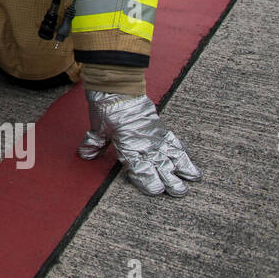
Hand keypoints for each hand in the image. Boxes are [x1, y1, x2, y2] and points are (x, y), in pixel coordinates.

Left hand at [77, 91, 200, 195]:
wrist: (118, 85)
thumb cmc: (106, 106)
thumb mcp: (97, 126)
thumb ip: (94, 142)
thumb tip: (85, 154)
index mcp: (127, 145)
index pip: (140, 167)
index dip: (148, 180)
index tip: (155, 191)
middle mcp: (143, 142)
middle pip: (160, 164)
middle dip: (170, 180)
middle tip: (179, 192)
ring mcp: (154, 134)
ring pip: (172, 153)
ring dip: (183, 166)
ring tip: (193, 178)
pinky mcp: (160, 125)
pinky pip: (173, 140)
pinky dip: (182, 149)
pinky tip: (189, 158)